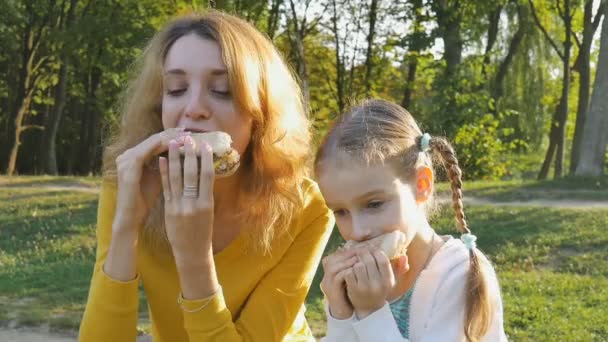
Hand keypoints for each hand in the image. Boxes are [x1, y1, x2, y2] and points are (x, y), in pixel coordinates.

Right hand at [114, 128, 188, 229]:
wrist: (131, 217)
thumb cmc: (146, 199)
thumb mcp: (159, 177)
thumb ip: (168, 165)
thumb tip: (187, 155)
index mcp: (134, 156)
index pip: (155, 141)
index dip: (171, 136)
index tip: (188, 134)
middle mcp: (127, 155)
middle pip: (152, 139)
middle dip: (171, 135)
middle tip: (188, 131)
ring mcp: (125, 161)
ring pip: (150, 143)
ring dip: (168, 139)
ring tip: (184, 137)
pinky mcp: (127, 169)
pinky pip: (144, 153)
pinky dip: (158, 147)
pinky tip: (172, 144)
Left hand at [159, 135, 214, 263]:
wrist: (191, 251)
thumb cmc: (203, 230)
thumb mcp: (208, 212)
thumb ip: (205, 193)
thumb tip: (204, 173)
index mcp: (207, 203)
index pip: (207, 176)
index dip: (205, 159)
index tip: (204, 145)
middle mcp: (193, 204)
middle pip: (191, 174)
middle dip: (189, 154)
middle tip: (188, 138)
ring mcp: (179, 206)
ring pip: (176, 178)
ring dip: (174, 159)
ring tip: (173, 144)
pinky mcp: (169, 209)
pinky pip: (166, 188)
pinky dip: (164, 173)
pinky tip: (162, 160)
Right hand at [320, 247, 358, 319]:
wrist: (343, 311)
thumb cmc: (348, 293)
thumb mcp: (348, 278)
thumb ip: (350, 267)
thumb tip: (358, 253)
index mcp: (328, 273)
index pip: (333, 256)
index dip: (345, 251)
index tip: (357, 248)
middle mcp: (325, 277)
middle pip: (331, 260)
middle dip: (346, 254)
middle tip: (358, 251)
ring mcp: (327, 284)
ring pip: (333, 267)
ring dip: (346, 262)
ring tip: (358, 259)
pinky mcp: (332, 291)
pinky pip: (337, 278)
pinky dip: (347, 272)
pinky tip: (356, 270)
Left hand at [345, 249, 397, 318]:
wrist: (369, 309)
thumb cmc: (380, 290)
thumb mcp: (391, 281)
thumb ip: (400, 269)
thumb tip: (403, 256)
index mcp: (388, 281)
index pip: (383, 260)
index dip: (376, 252)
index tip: (372, 249)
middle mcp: (377, 285)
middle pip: (369, 261)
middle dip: (364, 254)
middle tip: (361, 252)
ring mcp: (365, 288)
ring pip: (358, 266)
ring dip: (356, 262)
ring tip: (357, 262)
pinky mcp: (353, 290)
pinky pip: (349, 273)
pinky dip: (349, 270)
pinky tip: (351, 271)